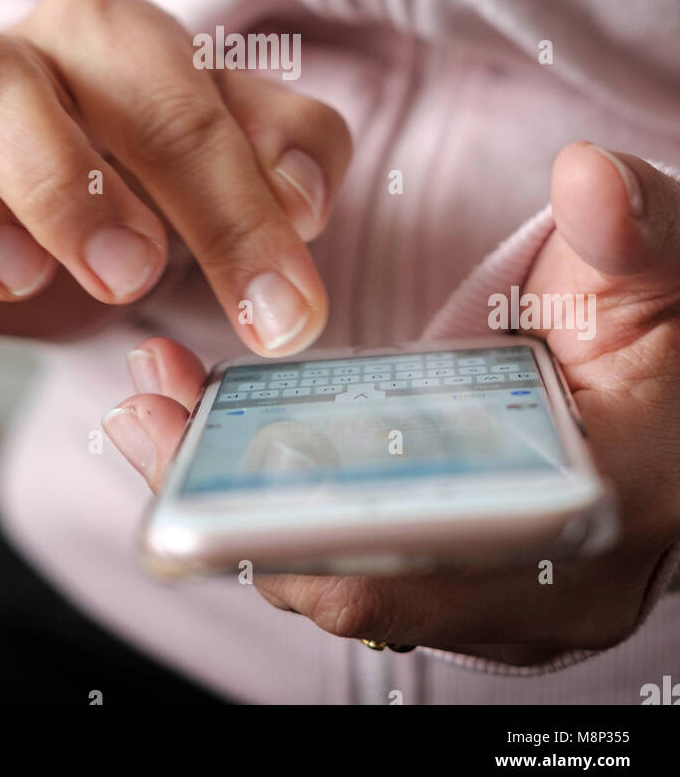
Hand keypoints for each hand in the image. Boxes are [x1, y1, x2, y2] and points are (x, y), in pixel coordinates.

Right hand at [0, 0, 350, 350]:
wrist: (71, 207)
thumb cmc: (155, 172)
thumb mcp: (237, 160)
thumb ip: (288, 152)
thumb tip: (302, 196)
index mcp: (104, 36)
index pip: (165, 98)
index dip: (233, 206)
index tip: (281, 308)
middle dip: (64, 179)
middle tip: (132, 271)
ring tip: (20, 281)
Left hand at [106, 143, 679, 662]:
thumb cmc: (671, 327)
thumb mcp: (661, 264)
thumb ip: (632, 227)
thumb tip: (590, 181)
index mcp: (597, 512)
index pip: (428, 561)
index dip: (305, 522)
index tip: (206, 441)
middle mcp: (546, 586)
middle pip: (358, 581)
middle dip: (236, 506)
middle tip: (148, 412)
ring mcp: (506, 595)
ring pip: (346, 579)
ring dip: (244, 506)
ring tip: (158, 411)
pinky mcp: (472, 579)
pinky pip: (359, 564)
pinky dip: (284, 512)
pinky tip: (219, 440)